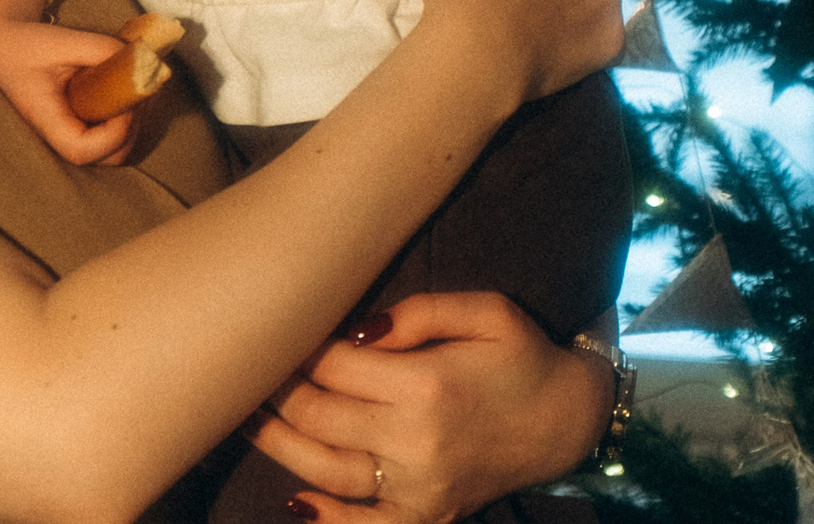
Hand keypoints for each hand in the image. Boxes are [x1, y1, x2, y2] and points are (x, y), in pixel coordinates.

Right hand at [0, 0, 136, 164]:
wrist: (2, 42)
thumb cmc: (25, 43)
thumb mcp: (62, 40)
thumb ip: (100, 49)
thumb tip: (142, 60)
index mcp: (45, 119)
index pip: (82, 150)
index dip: (114, 133)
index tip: (128, 102)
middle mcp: (58, 134)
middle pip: (106, 158)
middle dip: (131, 130)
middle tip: (139, 93)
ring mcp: (70, 132)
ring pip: (113, 149)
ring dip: (134, 123)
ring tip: (137, 87)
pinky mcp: (79, 123)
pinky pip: (110, 133)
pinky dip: (127, 116)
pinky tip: (128, 88)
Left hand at [249, 293, 610, 521]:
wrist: (569, 422)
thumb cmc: (523, 356)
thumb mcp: (487, 311)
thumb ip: (419, 312)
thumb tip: (355, 330)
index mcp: (427, 384)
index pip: (335, 365)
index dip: (298, 346)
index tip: (275, 328)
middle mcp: (416, 441)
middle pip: (320, 415)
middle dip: (276, 389)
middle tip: (245, 366)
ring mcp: (419, 487)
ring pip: (326, 470)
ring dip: (278, 444)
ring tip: (244, 416)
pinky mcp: (427, 516)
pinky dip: (326, 519)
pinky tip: (293, 501)